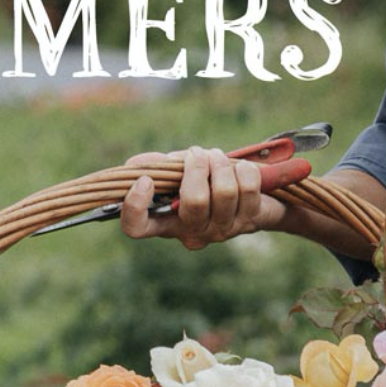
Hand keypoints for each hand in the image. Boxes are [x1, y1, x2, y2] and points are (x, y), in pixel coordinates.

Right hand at [119, 146, 288, 249]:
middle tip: (197, 154)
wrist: (250, 201)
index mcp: (165, 222)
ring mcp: (223, 230)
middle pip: (194, 202)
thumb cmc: (204, 185)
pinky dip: (243, 170)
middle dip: (197, 168)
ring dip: (220, 165)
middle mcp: (192, 232)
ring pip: (225, 192)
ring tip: (215, 156)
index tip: (146, 180)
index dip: (135, 206)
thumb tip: (136, 165)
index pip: (136, 227)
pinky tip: (239, 167)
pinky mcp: (249, 220)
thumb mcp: (178, 177)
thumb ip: (159, 168)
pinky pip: (248, 188)